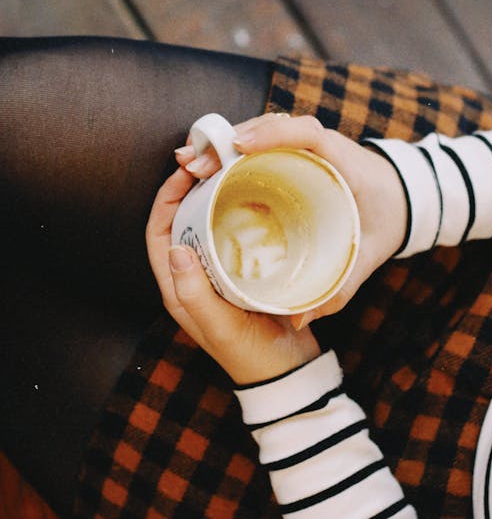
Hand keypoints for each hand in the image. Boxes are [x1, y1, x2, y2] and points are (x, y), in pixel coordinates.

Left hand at [146, 166, 320, 384]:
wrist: (289, 372)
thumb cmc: (253, 355)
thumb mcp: (222, 328)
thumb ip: (195, 294)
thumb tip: (175, 249)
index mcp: (179, 288)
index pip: (158, 233)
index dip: (164, 199)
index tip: (183, 172)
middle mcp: (192, 276)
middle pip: (179, 222)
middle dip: (186, 190)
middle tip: (207, 162)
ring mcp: (216, 273)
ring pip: (204, 223)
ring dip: (210, 196)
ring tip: (228, 171)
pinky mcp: (240, 271)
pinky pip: (230, 232)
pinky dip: (235, 211)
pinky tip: (253, 197)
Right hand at [175, 113, 406, 327]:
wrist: (402, 200)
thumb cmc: (384, 224)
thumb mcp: (364, 260)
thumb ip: (337, 291)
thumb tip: (296, 319)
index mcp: (344, 162)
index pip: (309, 135)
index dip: (273, 134)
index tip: (239, 148)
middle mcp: (322, 145)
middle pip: (272, 127)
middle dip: (228, 140)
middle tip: (194, 165)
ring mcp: (305, 144)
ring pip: (260, 130)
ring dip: (222, 141)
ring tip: (189, 163)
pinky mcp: (293, 150)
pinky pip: (260, 140)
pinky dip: (230, 146)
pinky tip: (206, 161)